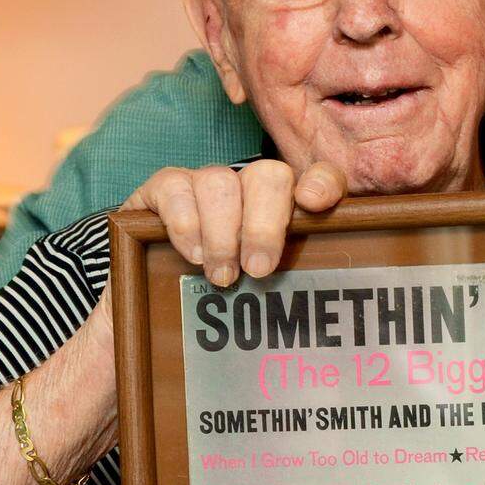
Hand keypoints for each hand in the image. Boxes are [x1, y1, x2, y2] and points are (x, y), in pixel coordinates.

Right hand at [120, 160, 346, 284]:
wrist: (154, 308)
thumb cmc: (227, 303)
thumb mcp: (268, 293)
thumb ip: (297, 281)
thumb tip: (330, 298)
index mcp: (287, 207)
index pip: (320, 178)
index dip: (322, 184)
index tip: (313, 204)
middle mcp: (249, 187)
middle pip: (269, 176)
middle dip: (264, 225)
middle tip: (258, 270)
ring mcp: (206, 183)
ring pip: (220, 181)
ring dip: (223, 233)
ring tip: (221, 276)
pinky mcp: (164, 188)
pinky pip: (175, 187)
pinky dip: (185, 224)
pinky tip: (193, 256)